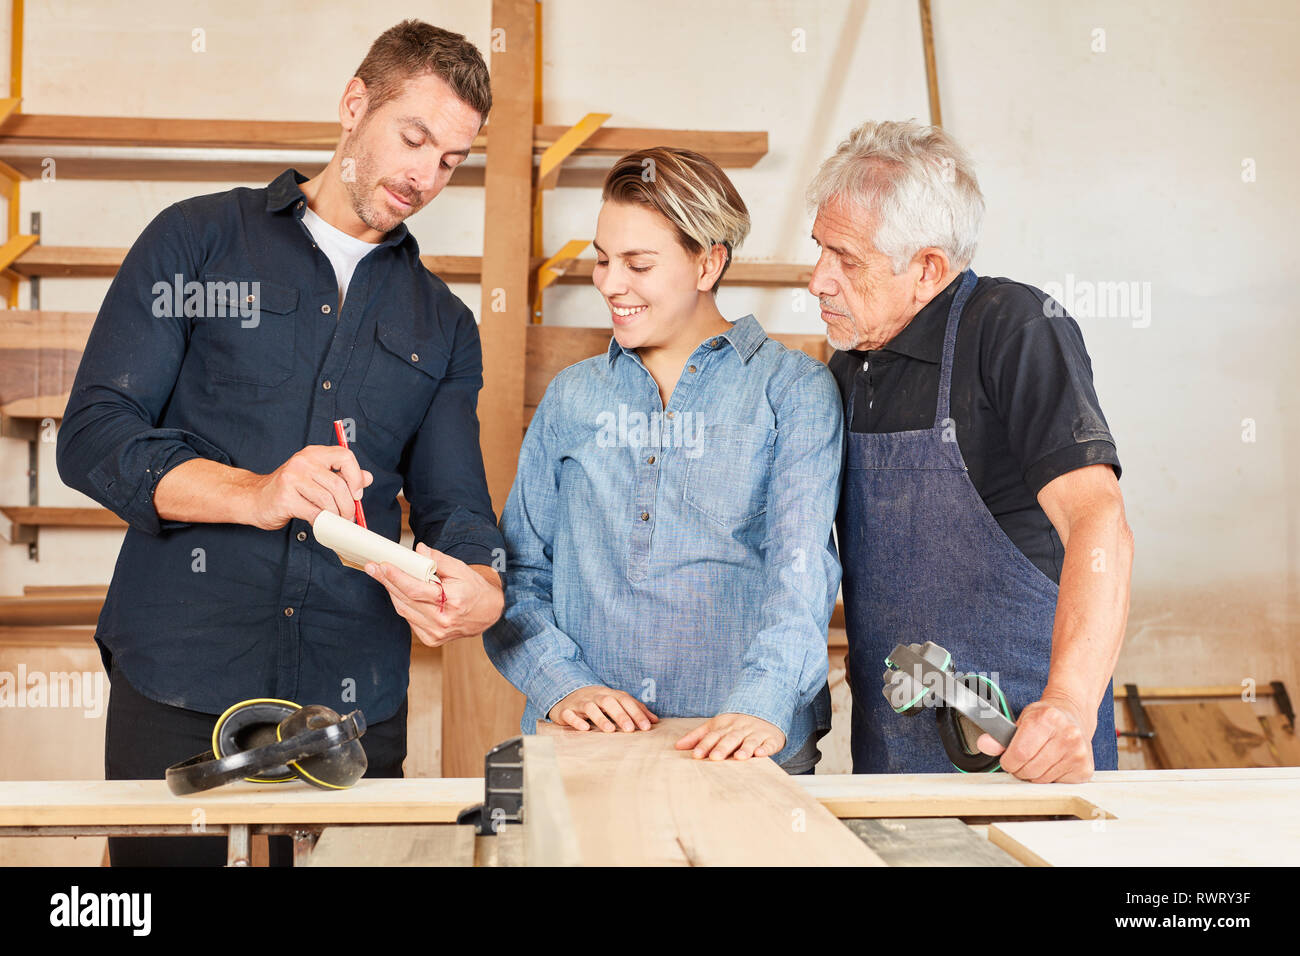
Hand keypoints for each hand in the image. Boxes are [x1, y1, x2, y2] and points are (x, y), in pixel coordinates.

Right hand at [247, 445, 372, 529]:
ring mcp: (292, 478)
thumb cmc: (289, 489)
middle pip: (339, 484)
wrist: (255, 499)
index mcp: (313, 453)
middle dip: (349, 505)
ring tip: (336, 522)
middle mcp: (303, 461)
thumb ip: (342, 476)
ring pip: (328, 500)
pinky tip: (320, 523)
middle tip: (349, 517)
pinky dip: (322, 522)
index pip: (345, 456)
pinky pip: (314, 512)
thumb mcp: (316, 477)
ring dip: (337, 516)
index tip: (357, 494)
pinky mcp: (286, 497)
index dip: (356, 476)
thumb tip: (368, 478)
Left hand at [366, 544, 503, 646]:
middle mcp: (442, 621)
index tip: (384, 565)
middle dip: (387, 581)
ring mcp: (436, 633)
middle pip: (405, 600)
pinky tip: (397, 591)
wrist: (488, 614)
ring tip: (381, 576)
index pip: (416, 590)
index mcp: (451, 602)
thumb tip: (419, 550)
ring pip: (403, 610)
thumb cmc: (474, 590)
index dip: (396, 577)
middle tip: (373, 567)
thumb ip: (439, 560)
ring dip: (391, 592)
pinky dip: (402, 604)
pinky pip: (409, 619)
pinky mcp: (431, 639)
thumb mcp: (461, 570)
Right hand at [547, 686, 658, 731]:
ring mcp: (580, 703)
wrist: (567, 694)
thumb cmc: (597, 701)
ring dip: (600, 718)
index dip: (636, 713)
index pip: (625, 701)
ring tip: (610, 730)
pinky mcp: (566, 711)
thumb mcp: (616, 702)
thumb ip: (635, 709)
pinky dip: (576, 720)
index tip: (647, 727)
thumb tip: (655, 720)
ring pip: (590, 707)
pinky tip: (585, 728)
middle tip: (631, 729)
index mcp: (609, 694)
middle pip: (609, 702)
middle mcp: (595, 696)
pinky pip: (570, 714)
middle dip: (621, 715)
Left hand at [675, 713, 784, 760]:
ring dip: (745, 749)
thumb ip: (697, 736)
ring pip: (750, 741)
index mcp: (725, 726)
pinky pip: (768, 744)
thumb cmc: (735, 725)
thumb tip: (677, 746)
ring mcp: (756, 734)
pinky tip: (760, 754)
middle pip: (730, 738)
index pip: (713, 736)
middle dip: (723, 748)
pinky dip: (765, 749)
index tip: (696, 755)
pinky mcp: (771, 739)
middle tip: (715, 758)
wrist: (763, 713)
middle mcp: (740, 729)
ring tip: (739, 758)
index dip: (704, 745)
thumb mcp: (715, 726)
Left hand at [976, 695, 1094, 782]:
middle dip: (1020, 769)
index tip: (1008, 759)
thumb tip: (984, 745)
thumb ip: (1000, 736)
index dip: (1008, 761)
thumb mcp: (1021, 720)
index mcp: (1047, 719)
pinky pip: (1056, 785)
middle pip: (1030, 770)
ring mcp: (1078, 752)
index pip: (1019, 753)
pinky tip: (1053, 763)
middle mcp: (1067, 734)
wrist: (1073, 714)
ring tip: (1039, 759)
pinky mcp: (1085, 768)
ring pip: (1042, 780)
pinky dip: (1050, 778)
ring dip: (1034, 775)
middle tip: (1024, 759)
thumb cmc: (1045, 718)